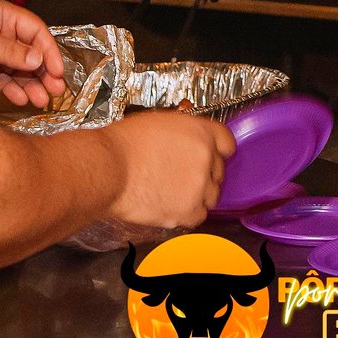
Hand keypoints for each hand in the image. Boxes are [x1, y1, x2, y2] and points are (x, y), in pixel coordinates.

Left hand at [0, 0, 66, 108]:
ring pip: (17, 68)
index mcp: (3, 16)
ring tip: (41, 101)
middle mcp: (0, 31)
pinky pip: (1, 76)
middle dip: (44, 72)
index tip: (58, 72)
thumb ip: (8, 50)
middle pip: (30, 52)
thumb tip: (38, 60)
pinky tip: (20, 99)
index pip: (35, 32)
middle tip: (56, 91)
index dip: (49, 52)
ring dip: (30, 84)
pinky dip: (11, 88)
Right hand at [103, 112, 235, 227]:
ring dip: (198, 194)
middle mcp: (206, 158)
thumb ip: (183, 132)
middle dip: (204, 173)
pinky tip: (169, 205)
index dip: (217, 150)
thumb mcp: (159, 123)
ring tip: (172, 192)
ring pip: (212, 195)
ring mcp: (199, 186)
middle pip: (219, 171)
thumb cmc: (124, 144)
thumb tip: (185, 142)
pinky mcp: (188, 211)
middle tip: (181, 175)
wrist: (109, 168)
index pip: (227, 142)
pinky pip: (199, 215)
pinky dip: (187, 213)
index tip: (212, 156)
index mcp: (201, 132)